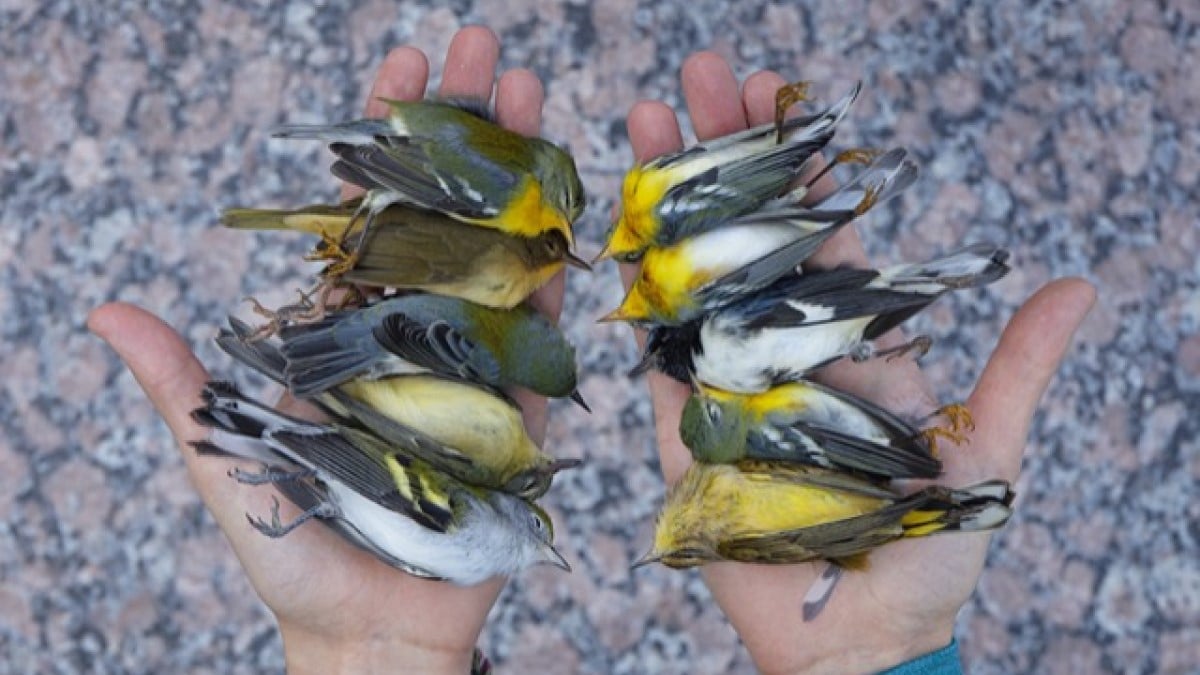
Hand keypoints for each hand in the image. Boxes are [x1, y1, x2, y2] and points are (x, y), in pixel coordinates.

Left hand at [88, 26, 561, 674]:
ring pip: (495, 254)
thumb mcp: (226, 462)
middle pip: (441, 212)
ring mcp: (466, 365)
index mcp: (341, 329)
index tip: (407, 61)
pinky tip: (569, 213)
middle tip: (495, 52)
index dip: (386, 136)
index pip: (365, 211)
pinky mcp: (513, 409)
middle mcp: (409, 331)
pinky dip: (551, 277)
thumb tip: (113, 310)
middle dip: (466, 130)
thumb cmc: (291, 554)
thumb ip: (186, 389)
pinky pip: (536, 336)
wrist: (368, 634)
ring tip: (541, 102)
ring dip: (520, 179)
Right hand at [621, 52, 1096, 674]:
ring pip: (695, 276)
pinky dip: (639, 294)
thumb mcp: (987, 453)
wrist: (860, 641)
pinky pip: (656, 356)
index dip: (798, 161)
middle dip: (723, 152)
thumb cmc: (929, 555)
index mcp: (856, 340)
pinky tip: (619, 229)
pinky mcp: (683, 430)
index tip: (776, 92)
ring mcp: (728, 383)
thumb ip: (1018, 370)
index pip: (823, 230)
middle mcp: (786, 348)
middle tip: (698, 76)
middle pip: (750, 234)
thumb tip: (1081, 283)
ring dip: (671, 201)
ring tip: (648, 122)